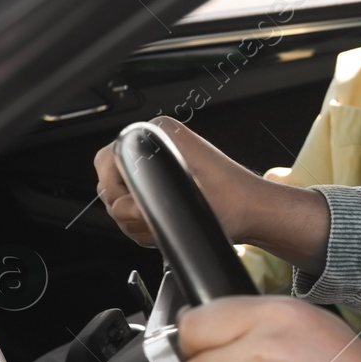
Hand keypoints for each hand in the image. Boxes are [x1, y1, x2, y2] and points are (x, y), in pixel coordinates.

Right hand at [93, 118, 329, 273]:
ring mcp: (158, 166)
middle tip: (151, 220)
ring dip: (136, 221)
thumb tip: (122, 207)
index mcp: (160, 134)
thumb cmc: (233, 202)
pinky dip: (145, 224)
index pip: (106, 160)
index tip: (136, 208)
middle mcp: (156, 145)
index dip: (116, 192)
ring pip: (120, 201)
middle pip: (109, 183)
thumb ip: (144, 201)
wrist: (254, 212)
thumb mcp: (184, 200)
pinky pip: (135, 208)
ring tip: (163, 225)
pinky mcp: (164, 185)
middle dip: (127, 210)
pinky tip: (165, 227)